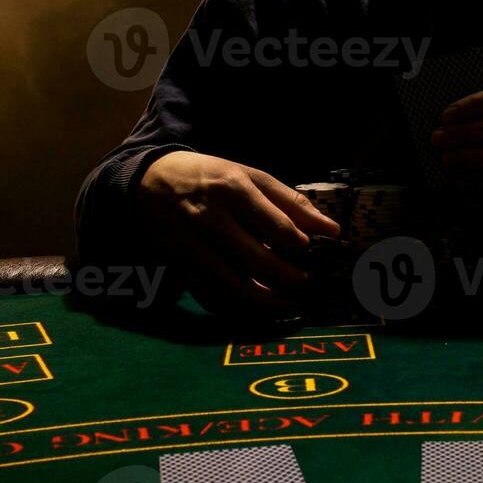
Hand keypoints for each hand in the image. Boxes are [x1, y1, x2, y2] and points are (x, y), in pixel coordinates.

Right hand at [137, 151, 340, 315]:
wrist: (150, 179)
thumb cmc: (210, 175)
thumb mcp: (250, 175)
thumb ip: (290, 201)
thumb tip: (331, 229)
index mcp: (234, 189)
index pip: (278, 227)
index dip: (302, 245)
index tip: (313, 251)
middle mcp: (212, 217)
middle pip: (258, 260)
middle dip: (288, 277)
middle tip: (304, 281)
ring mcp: (193, 244)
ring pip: (234, 285)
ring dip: (266, 300)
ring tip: (286, 302)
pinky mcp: (180, 263)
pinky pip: (209, 295)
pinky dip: (233, 306)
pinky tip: (253, 304)